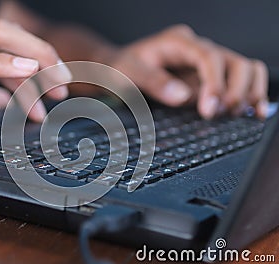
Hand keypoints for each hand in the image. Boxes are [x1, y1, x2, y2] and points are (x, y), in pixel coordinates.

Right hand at [0, 17, 70, 126]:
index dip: (34, 60)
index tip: (53, 85)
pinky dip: (1, 64)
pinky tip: (27, 70)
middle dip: (42, 55)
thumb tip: (7, 99)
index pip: (2, 40)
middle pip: (5, 32)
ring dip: (32, 62)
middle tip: (63, 84)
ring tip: (54, 86)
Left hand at [107, 25, 267, 118]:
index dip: (215, 82)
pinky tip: (252, 112)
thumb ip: (153, 82)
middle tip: (222, 113)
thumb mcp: (128, 73)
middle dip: (234, 89)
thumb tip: (183, 97)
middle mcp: (196, 50)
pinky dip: (251, 94)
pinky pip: (240, 81)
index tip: (211, 107)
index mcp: (178, 42)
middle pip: (234, 61)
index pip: (208, 56)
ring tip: (237, 114)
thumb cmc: (122, 68)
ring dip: (247, 93)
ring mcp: (206, 65)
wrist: (118, 70)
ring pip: (244, 69)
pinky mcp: (209, 79)